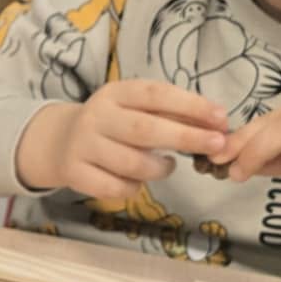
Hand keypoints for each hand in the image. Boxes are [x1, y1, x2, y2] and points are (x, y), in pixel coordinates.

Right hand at [17, 81, 229, 197]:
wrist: (60, 142)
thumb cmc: (112, 125)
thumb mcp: (136, 109)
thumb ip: (172, 114)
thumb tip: (217, 124)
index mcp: (115, 93)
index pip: (156, 94)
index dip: (191, 105)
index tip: (221, 117)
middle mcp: (96, 116)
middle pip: (144, 129)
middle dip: (185, 137)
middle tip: (216, 145)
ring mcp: (83, 146)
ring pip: (131, 163)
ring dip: (160, 169)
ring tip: (168, 165)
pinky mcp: (74, 173)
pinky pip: (115, 188)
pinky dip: (134, 188)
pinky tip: (137, 180)